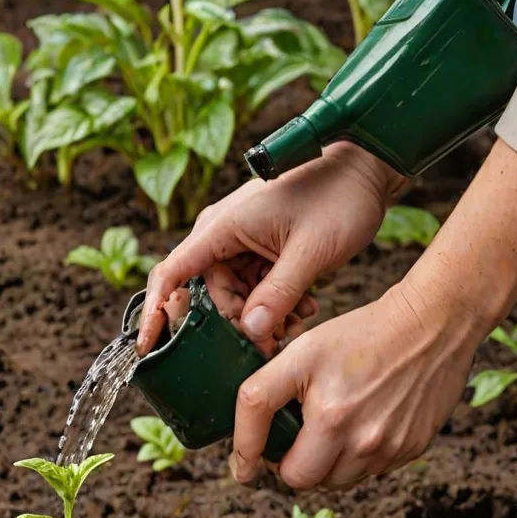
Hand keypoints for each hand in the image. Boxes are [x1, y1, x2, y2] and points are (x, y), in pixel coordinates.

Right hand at [137, 142, 404, 356]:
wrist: (368, 169)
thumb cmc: (339, 196)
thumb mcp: (310, 251)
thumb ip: (279, 294)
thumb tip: (251, 334)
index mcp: (221, 227)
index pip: (171, 274)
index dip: (154, 313)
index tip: (147, 347)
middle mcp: (222, 235)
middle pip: (207, 296)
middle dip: (235, 325)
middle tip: (270, 344)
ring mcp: (241, 243)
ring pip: (234, 298)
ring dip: (262, 318)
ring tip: (297, 322)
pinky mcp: (259, 251)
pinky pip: (254, 290)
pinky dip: (275, 306)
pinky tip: (303, 309)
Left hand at [228, 279, 478, 488]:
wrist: (433, 325)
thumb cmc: (364, 333)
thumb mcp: (301, 352)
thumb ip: (263, 394)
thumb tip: (246, 440)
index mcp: (330, 417)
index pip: (276, 461)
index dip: (249, 463)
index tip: (242, 468)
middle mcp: (360, 439)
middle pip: (305, 481)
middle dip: (290, 464)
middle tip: (288, 439)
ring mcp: (388, 449)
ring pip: (336, 480)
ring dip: (324, 463)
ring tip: (327, 426)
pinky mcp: (410, 450)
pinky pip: (369, 471)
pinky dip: (356, 455)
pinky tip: (359, 421)